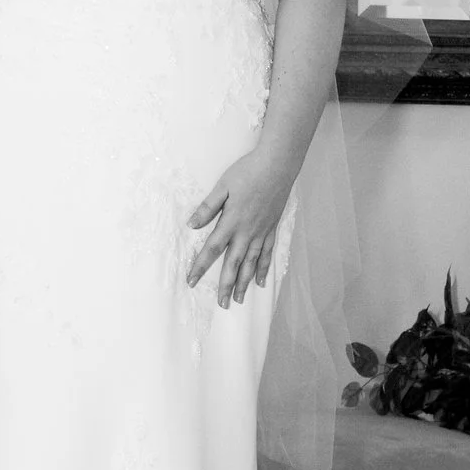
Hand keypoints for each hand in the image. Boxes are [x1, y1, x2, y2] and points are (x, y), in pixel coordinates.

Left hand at [186, 156, 289, 306]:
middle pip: (233, 264)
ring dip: (243, 283)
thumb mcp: (222, 186)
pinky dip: (263, 269)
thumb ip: (208, 207)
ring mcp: (261, 232)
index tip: (191, 281)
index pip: (212, 249)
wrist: (278, 165)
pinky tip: (259, 282)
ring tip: (238, 300)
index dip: (201, 267)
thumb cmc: (248, 171)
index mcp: (231, 221)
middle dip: (226, 285)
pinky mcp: (272, 228)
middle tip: (222, 304)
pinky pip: (267, 253)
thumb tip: (191, 225)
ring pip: (251, 263)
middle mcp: (246, 232)